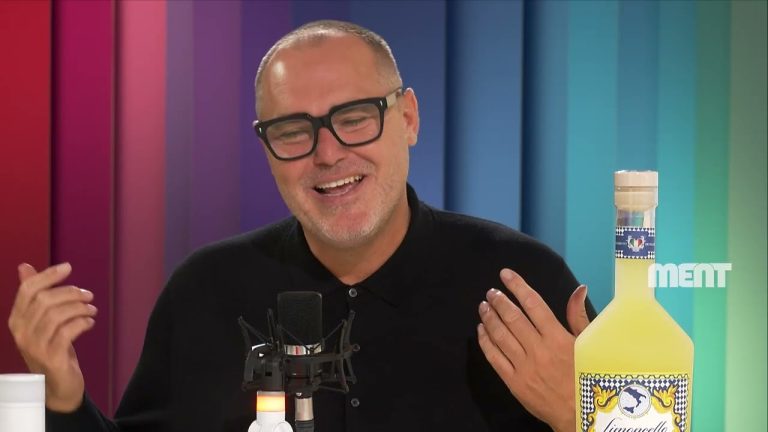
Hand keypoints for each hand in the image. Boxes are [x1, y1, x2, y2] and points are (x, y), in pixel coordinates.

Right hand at [7, 263, 96, 411]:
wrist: (58, 385)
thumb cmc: (52, 348)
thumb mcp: (43, 321)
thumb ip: (35, 296)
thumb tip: (24, 266)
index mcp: (16, 320)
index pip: (27, 290)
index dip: (48, 275)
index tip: (68, 267)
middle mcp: (21, 332)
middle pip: (45, 300)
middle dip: (70, 292)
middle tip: (88, 295)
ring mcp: (35, 346)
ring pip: (57, 315)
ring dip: (80, 307)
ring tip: (92, 309)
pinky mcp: (51, 357)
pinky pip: (67, 332)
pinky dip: (82, 322)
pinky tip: (90, 321)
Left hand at [477, 268, 588, 431]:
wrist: (580, 415)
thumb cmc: (587, 376)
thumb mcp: (589, 345)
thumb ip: (578, 316)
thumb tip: (578, 289)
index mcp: (558, 338)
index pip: (533, 304)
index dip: (518, 286)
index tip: (505, 275)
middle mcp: (539, 350)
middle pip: (513, 318)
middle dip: (499, 301)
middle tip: (491, 292)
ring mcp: (524, 367)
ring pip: (501, 336)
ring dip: (489, 318)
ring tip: (483, 306)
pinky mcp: (514, 382)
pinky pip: (495, 358)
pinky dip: (485, 341)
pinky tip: (481, 330)